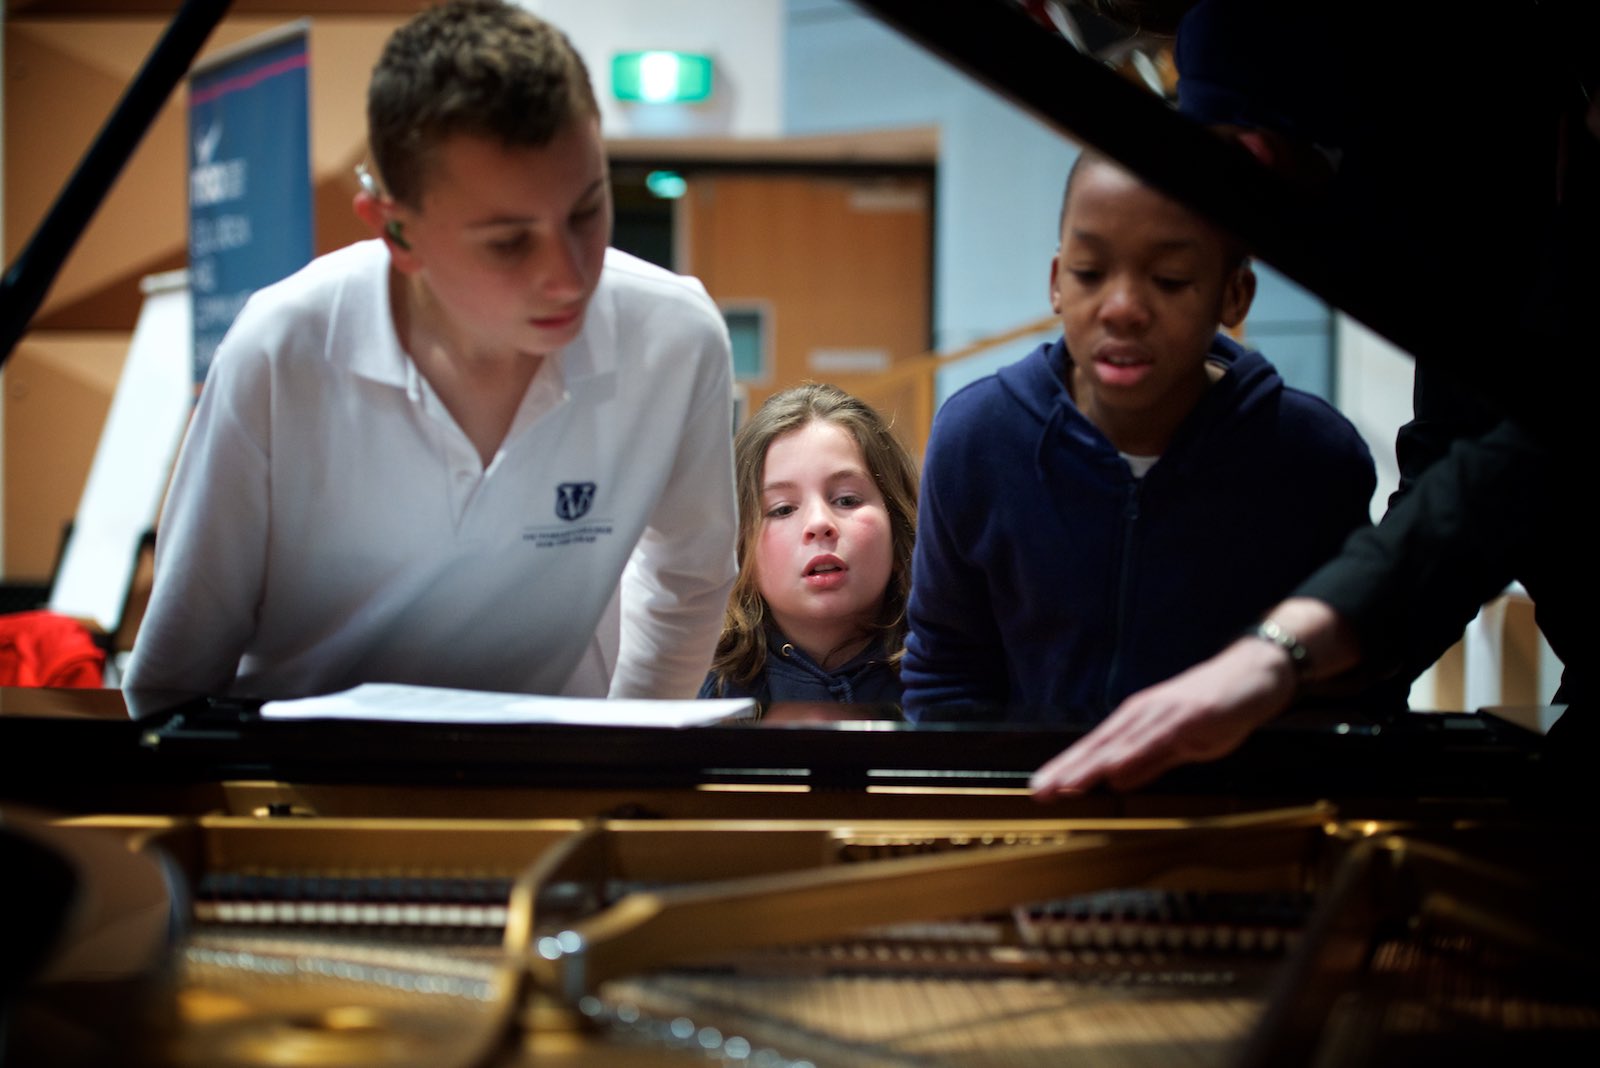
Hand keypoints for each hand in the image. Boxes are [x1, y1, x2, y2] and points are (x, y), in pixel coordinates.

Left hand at [1030, 636, 1298, 797]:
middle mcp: (1142, 714)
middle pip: (1098, 746)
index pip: (1095, 750)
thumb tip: (1116, 782)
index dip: (1067, 770)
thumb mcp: (1181, 745)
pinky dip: (1133, 755)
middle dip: (1066, 770)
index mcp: (1137, 722)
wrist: (1255, 671)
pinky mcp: (1189, 714)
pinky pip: (1156, 739)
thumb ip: (1149, 762)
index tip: (1041, 789)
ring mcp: (1163, 712)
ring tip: (1064, 785)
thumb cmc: (1217, 707)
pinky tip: (1114, 769)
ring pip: (1120, 743)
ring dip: (1090, 766)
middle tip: (1037, 791)